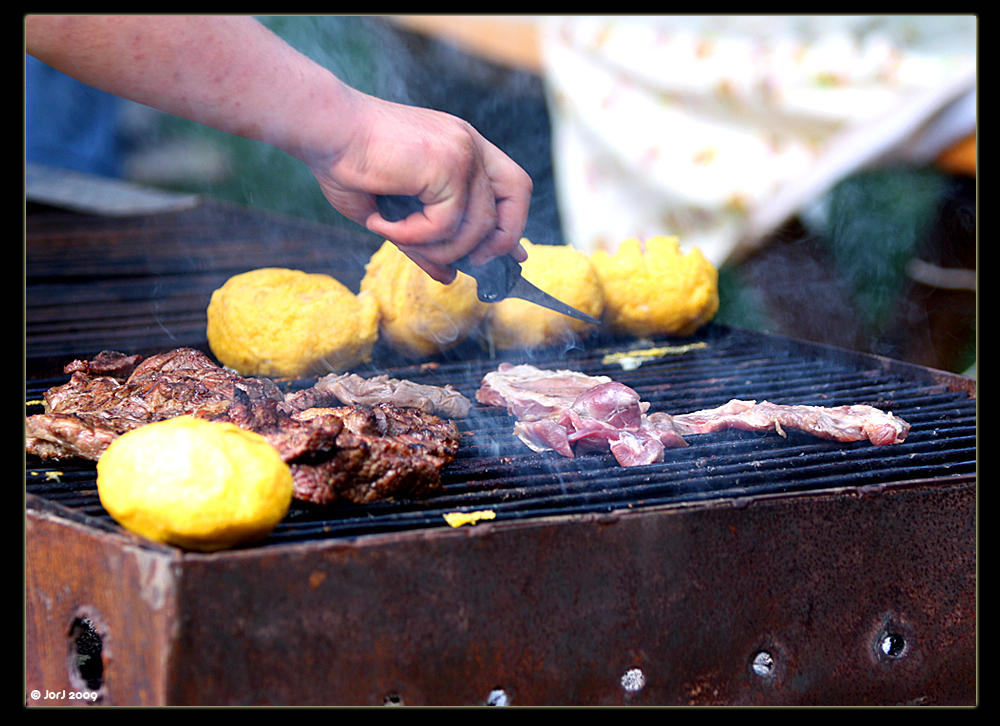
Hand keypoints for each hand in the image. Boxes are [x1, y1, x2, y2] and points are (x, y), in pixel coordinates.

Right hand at [305, 93, 531, 282]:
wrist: (323, 129)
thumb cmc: (347, 162)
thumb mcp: (395, 212)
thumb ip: (428, 240)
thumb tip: (450, 276)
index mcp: (461, 146)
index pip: (510, 184)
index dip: (513, 220)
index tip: (510, 254)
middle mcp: (468, 144)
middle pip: (516, 195)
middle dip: (502, 238)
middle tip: (475, 263)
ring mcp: (462, 152)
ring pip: (476, 225)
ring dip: (436, 247)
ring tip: (396, 237)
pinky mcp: (447, 164)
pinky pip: (445, 225)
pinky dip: (414, 237)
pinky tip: (384, 225)